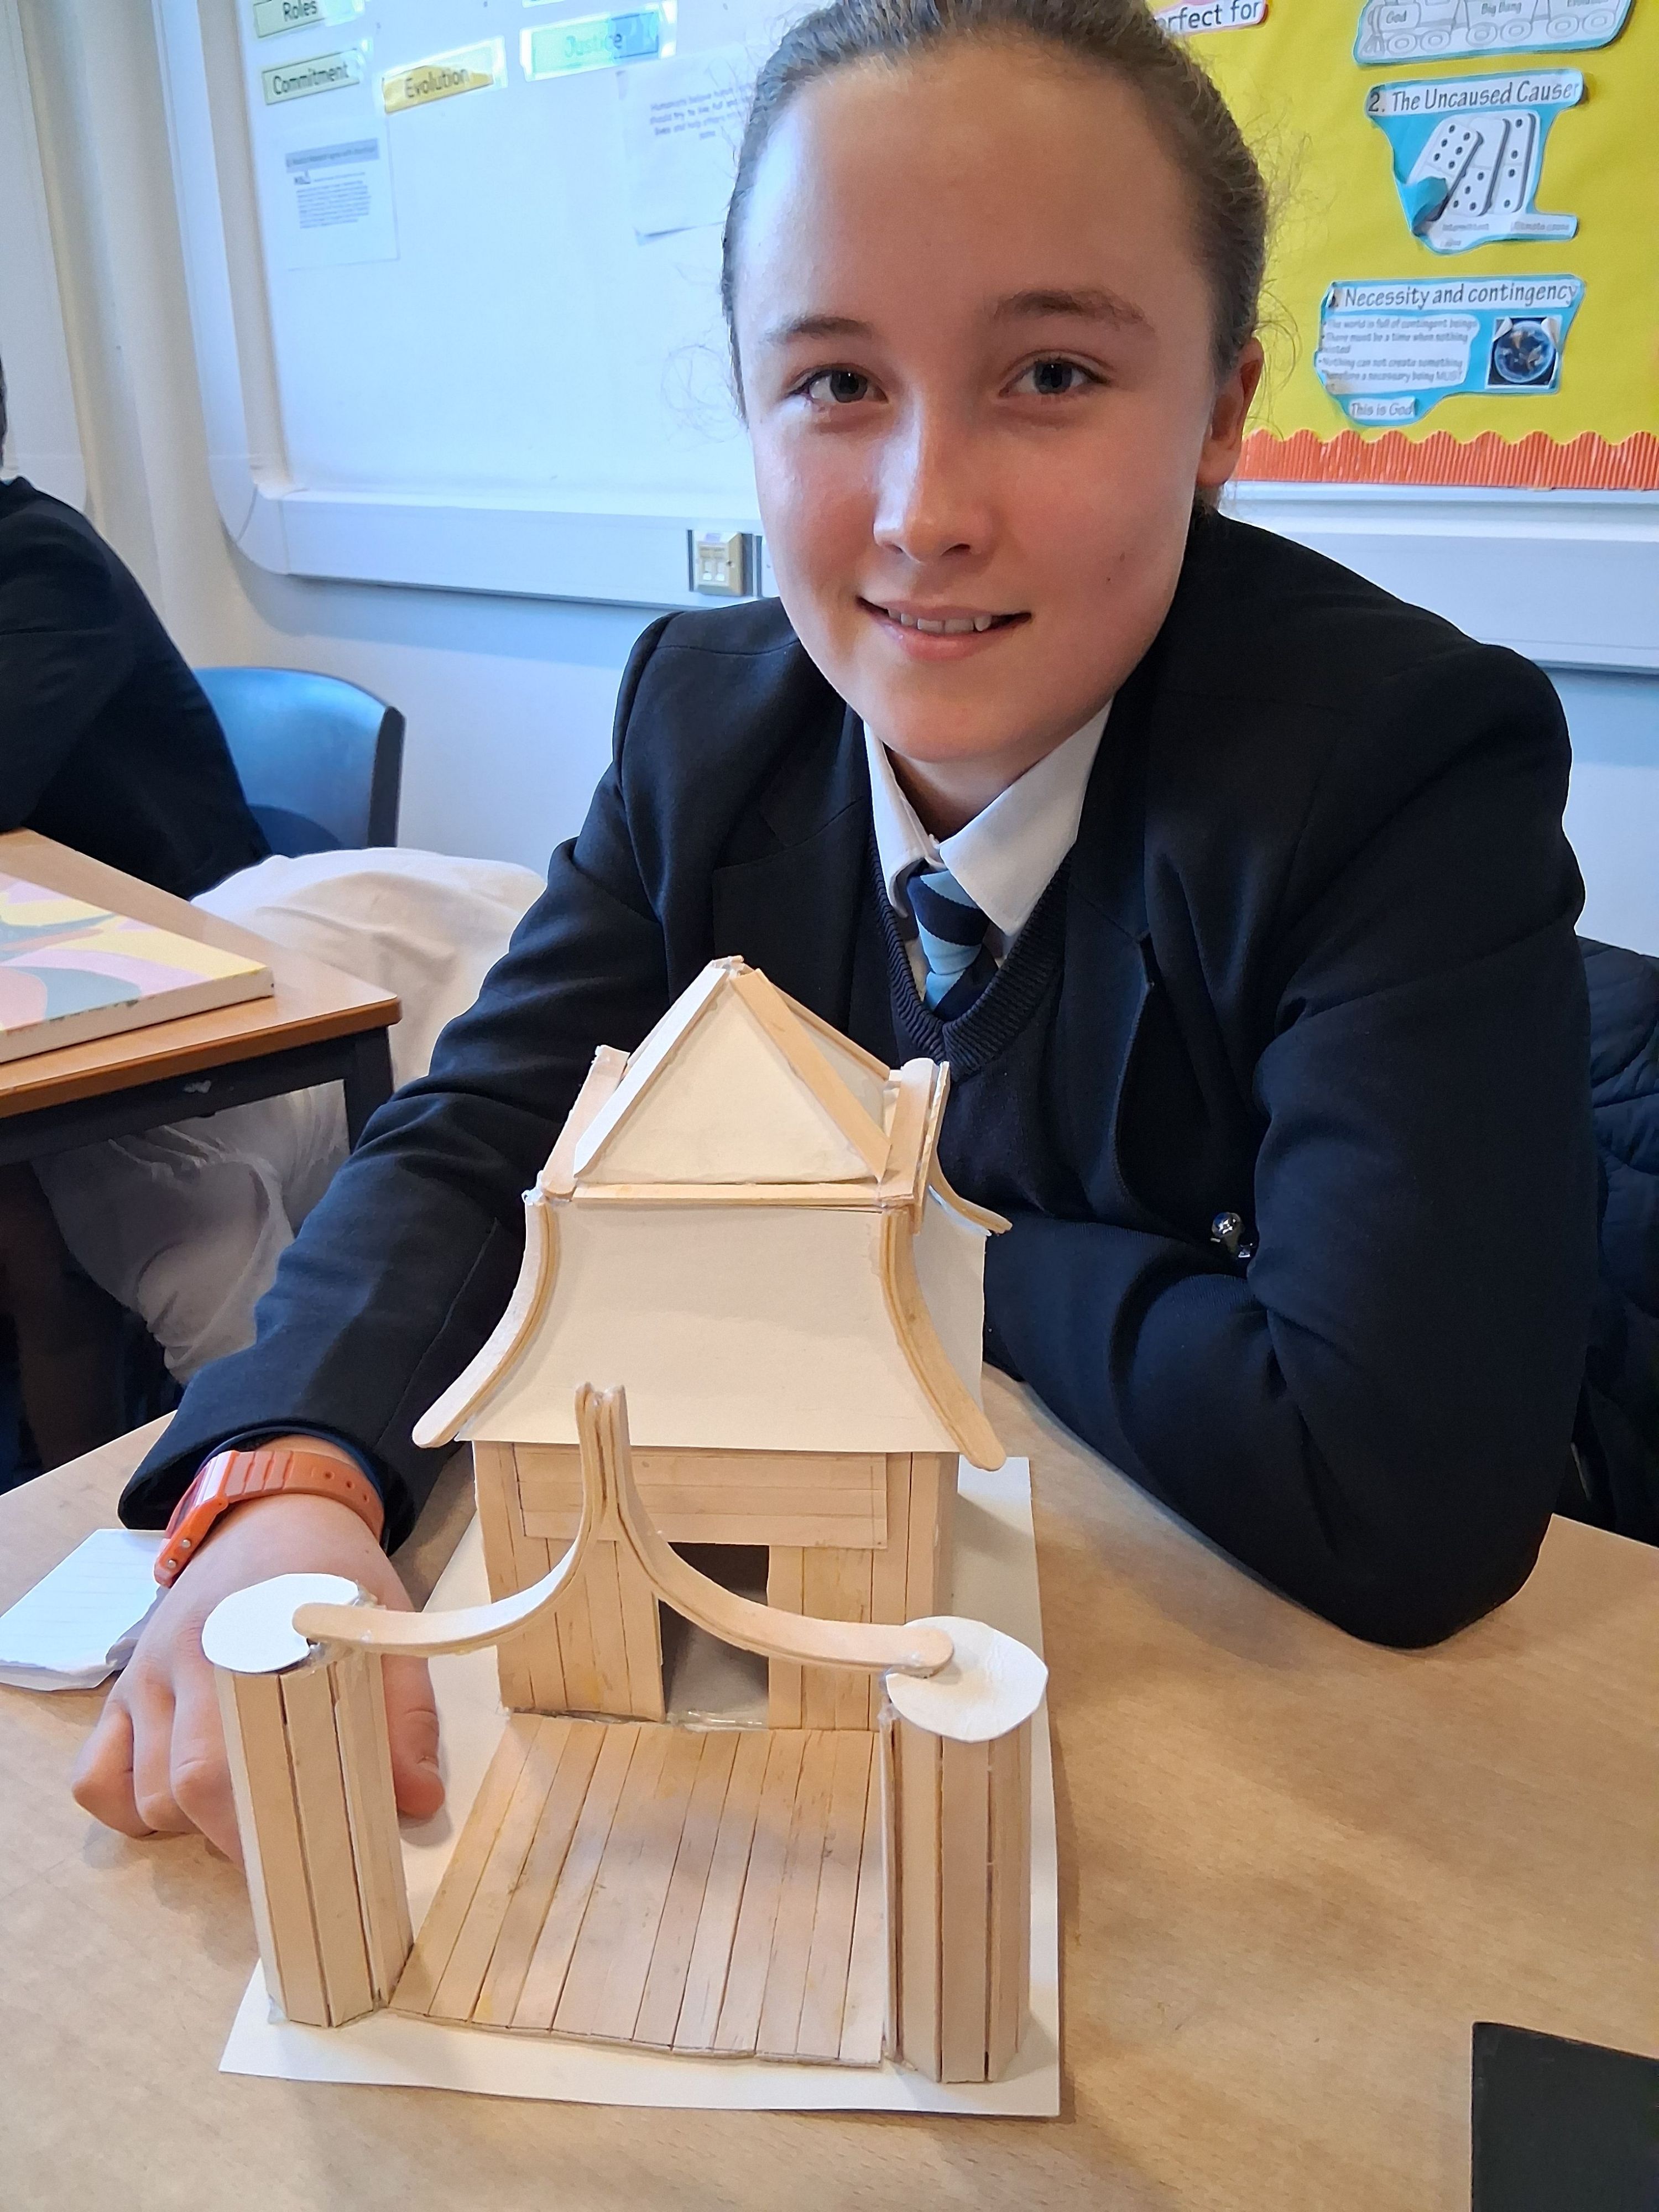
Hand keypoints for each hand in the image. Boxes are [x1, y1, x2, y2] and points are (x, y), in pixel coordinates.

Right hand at [71, 1492, 443, 1859]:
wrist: (275, 1513)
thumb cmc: (333, 1576)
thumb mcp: (386, 1627)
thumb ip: (404, 1711)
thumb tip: (417, 1799)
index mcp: (254, 1640)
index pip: (242, 1762)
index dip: (273, 1829)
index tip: (313, 1864)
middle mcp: (186, 1659)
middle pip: (187, 1785)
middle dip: (239, 1839)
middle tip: (290, 1853)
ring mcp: (144, 1676)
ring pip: (143, 1791)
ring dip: (192, 1826)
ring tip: (248, 1814)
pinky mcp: (121, 1688)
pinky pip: (96, 1775)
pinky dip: (128, 1806)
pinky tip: (178, 1803)